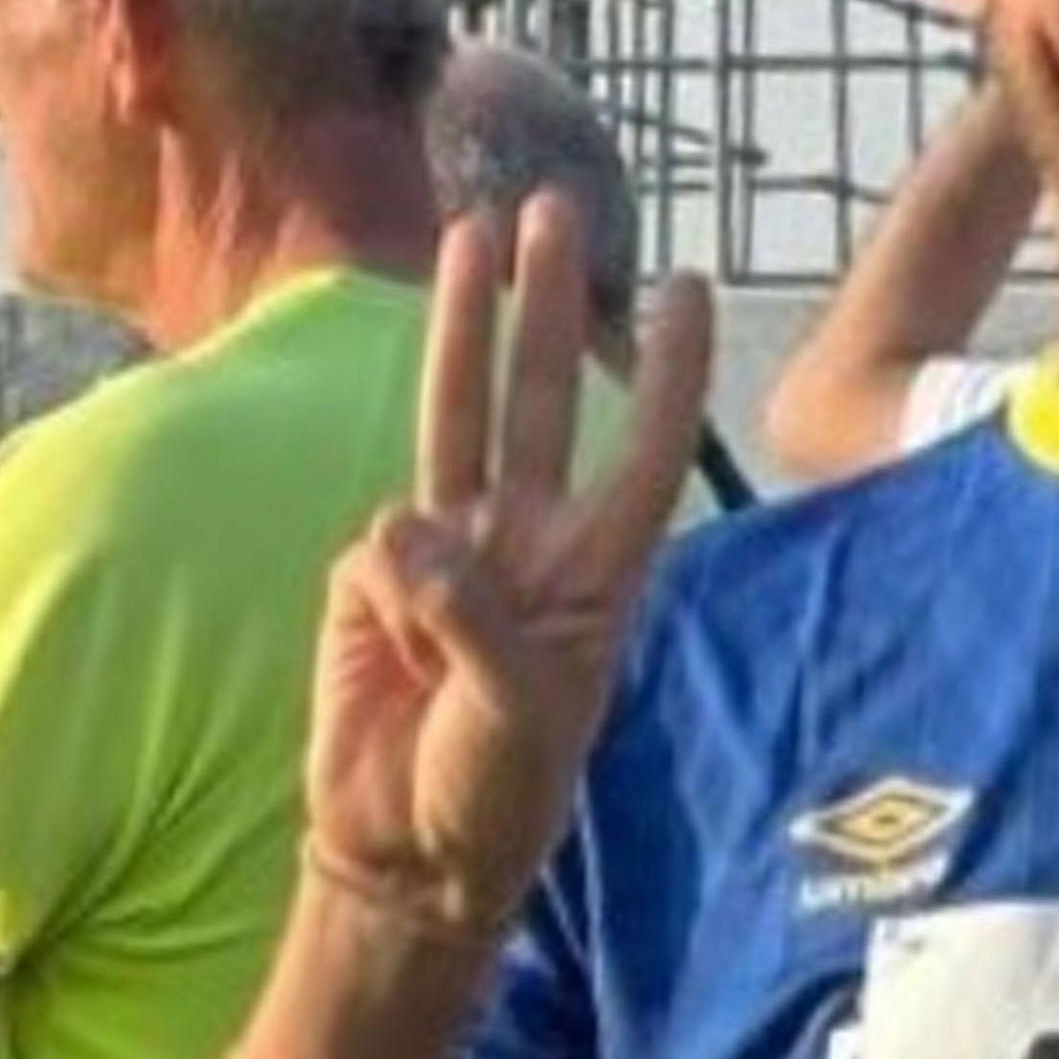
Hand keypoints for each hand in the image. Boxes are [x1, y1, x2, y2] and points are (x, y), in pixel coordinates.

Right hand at [303, 198, 709, 947]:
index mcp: (595, 574)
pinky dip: (381, 589)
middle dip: (545, 303)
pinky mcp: (371, 577)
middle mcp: (528, 543)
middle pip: (543, 397)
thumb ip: (471, 616)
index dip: (665, 373)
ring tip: (470, 230)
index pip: (643, 450)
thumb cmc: (491, 790)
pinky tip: (388, 656)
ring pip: (458, 413)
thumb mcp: (517, 711)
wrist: (402, 852)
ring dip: (463, 324)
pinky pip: (376, 545)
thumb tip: (404, 526)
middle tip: (552, 206)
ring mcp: (448, 552)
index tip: (688, 289)